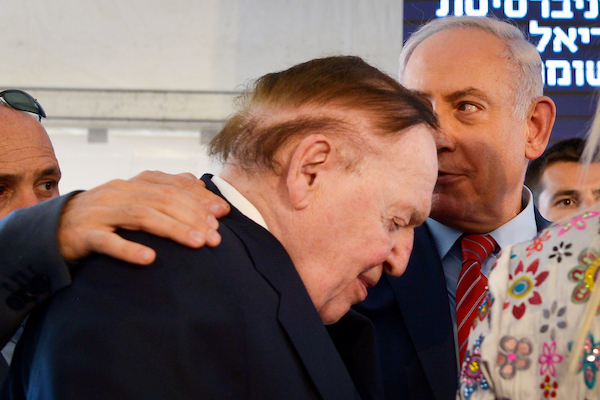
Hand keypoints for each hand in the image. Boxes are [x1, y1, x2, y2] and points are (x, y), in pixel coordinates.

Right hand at [57, 171, 229, 264]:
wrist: (54, 228)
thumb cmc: (106, 215)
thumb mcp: (136, 198)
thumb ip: (166, 190)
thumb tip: (201, 185)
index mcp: (134, 183)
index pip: (174, 185)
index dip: (200, 199)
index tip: (223, 214)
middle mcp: (119, 191)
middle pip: (163, 199)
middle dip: (194, 216)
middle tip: (215, 237)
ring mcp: (101, 212)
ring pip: (142, 216)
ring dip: (173, 229)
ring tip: (197, 243)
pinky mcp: (83, 234)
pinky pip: (108, 242)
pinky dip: (129, 249)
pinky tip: (150, 259)